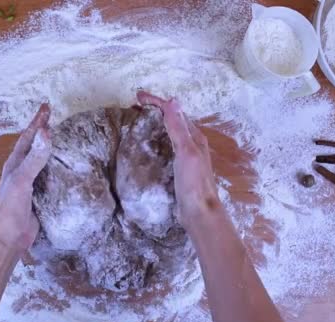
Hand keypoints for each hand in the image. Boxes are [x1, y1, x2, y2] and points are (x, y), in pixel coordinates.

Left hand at [0, 104, 51, 251]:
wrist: (8, 237)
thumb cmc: (10, 208)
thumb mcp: (22, 179)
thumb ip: (34, 158)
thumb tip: (46, 133)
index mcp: (16, 164)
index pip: (29, 137)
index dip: (37, 122)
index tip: (47, 107)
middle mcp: (23, 171)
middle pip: (36, 147)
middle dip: (45, 133)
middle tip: (56, 120)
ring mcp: (31, 184)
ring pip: (44, 162)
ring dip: (53, 151)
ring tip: (65, 141)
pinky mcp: (40, 197)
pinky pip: (51, 179)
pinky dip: (60, 170)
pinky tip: (69, 170)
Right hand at [137, 91, 219, 231]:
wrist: (199, 212)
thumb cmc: (193, 182)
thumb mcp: (186, 151)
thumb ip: (178, 128)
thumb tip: (172, 101)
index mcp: (194, 137)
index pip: (173, 111)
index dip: (156, 102)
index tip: (137, 96)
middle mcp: (192, 143)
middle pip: (172, 120)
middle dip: (155, 111)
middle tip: (135, 107)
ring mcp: (186, 156)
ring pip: (169, 133)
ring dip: (155, 125)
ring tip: (139, 122)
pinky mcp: (180, 169)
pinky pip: (166, 147)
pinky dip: (156, 140)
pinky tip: (147, 147)